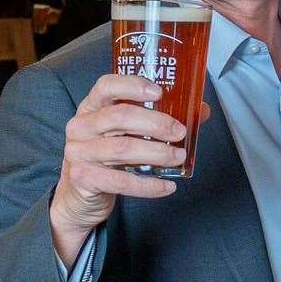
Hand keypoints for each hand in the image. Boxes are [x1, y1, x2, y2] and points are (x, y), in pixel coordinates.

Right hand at [50, 74, 203, 266]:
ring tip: (178, 157)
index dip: (133, 86)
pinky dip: (149, 185)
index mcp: (92, 107)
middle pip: (120, 117)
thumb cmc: (110, 156)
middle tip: (180, 132)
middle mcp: (81, 126)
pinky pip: (121, 181)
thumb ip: (160, 119)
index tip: (160, 92)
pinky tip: (168, 185)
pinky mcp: (83, 178)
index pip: (106, 86)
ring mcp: (79, 152)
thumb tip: (201, 110)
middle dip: (156, 123)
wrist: (80, 195)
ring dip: (157, 153)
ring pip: (122, 148)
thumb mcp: (129, 133)